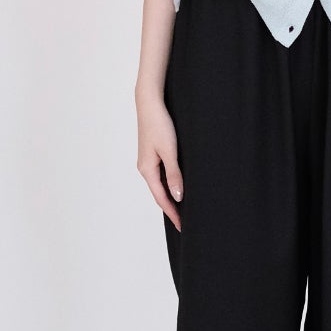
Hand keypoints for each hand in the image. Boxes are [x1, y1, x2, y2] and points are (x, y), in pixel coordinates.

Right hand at [137, 94, 183, 231]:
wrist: (150, 103)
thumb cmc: (160, 124)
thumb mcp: (169, 151)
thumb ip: (174, 174)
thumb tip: (178, 197)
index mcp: (147, 170)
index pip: (162, 198)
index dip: (173, 213)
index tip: (183, 227)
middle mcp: (145, 168)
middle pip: (159, 194)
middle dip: (172, 209)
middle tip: (185, 223)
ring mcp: (148, 161)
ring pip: (160, 185)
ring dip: (171, 197)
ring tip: (183, 209)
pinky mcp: (152, 154)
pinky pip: (161, 175)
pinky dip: (169, 185)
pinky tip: (177, 187)